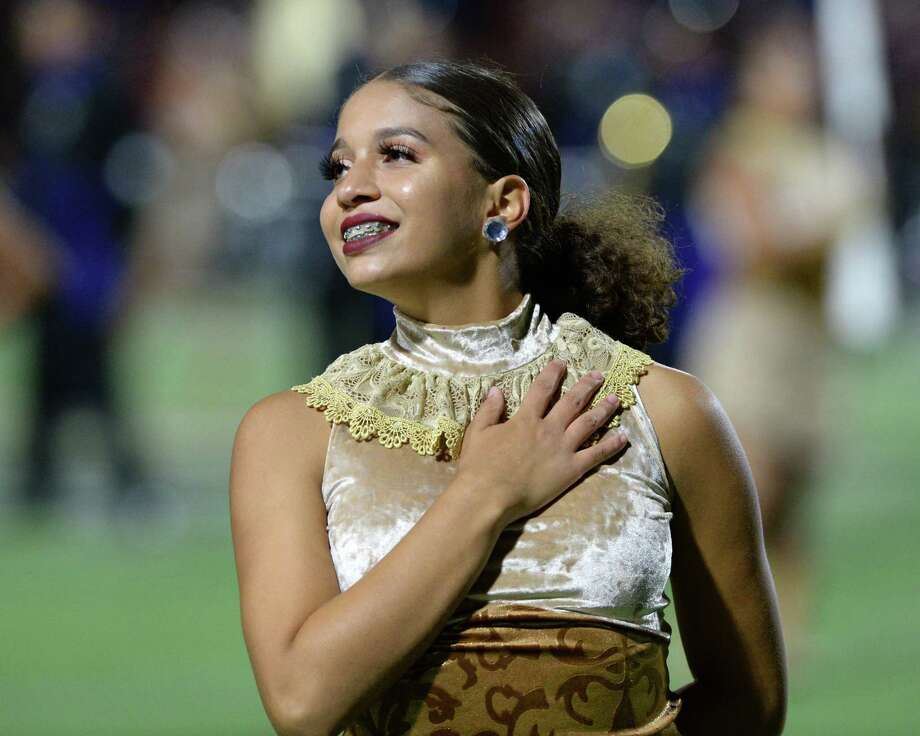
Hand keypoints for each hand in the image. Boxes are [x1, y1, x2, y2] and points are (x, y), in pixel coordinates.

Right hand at [455, 359, 627, 525]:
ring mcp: (562, 449)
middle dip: (587, 386)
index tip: (562, 363)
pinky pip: (596, 454)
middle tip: (599, 375)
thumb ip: (489, 410)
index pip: (543, 389)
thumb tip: (497, 390)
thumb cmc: (479, 466)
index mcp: (526, 419)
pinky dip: (611, 445)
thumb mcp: (477, 433)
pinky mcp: (571, 470)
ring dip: (603, 409)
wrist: (488, 496)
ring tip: (615, 399)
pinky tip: (623, 436)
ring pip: (589, 424)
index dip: (553, 374)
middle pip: (573, 402)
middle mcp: (548, 429)